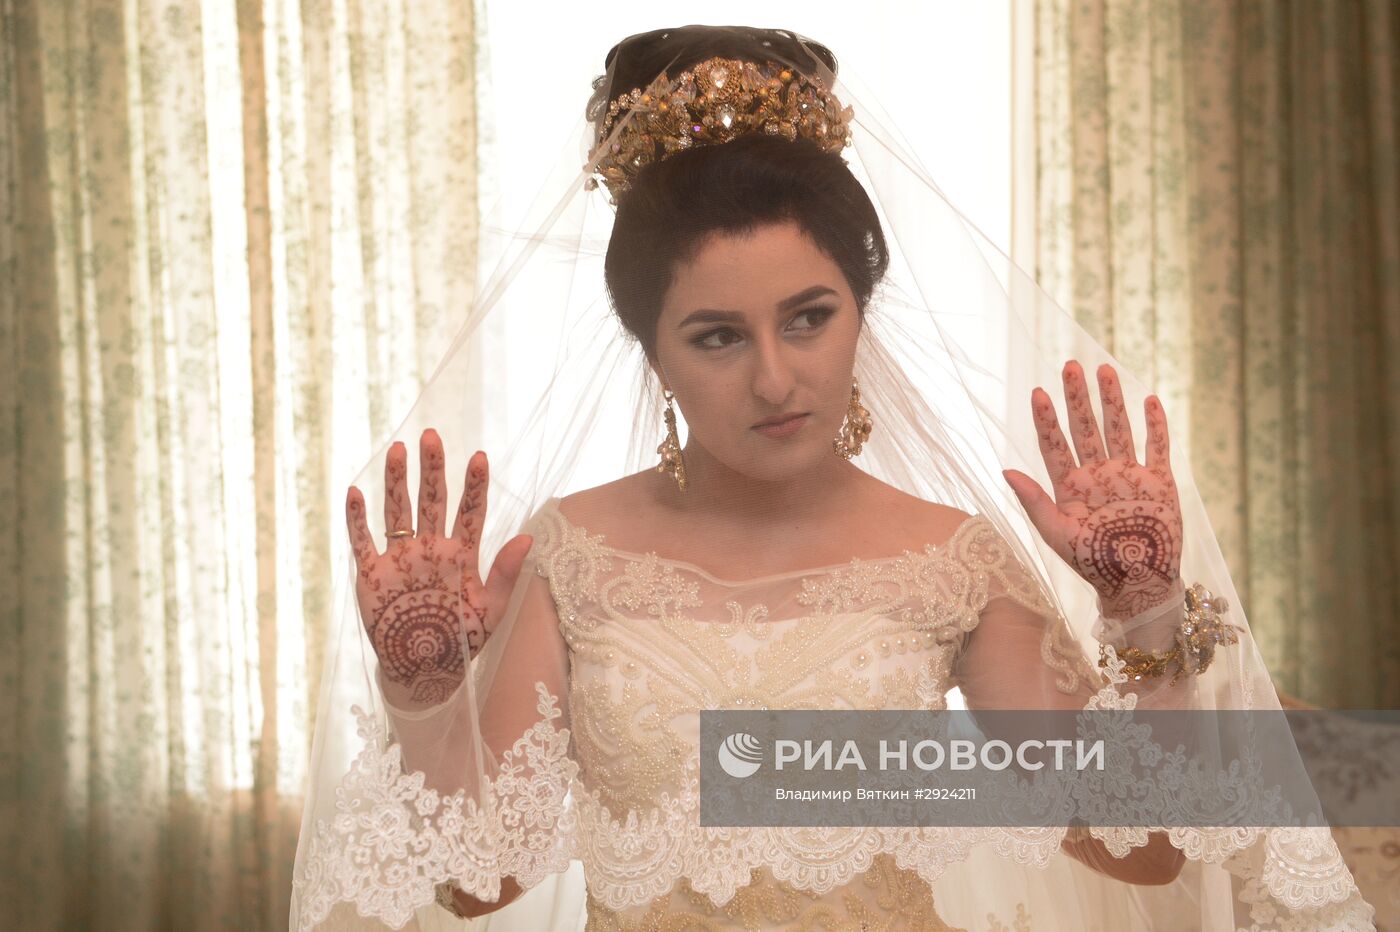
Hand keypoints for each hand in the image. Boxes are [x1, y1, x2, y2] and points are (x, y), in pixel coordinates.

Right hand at [345, 431, 534, 705]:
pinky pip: (363, 541)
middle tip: (431, 435)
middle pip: (431, 501)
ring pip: (398, 512)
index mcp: (461, 554)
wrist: (425, 670)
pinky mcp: (373, 574)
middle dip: (432, 469)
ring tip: (397, 449)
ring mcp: (401, 559)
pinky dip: (357, 519)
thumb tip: (528, 537)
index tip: (480, 457)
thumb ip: (507, 573)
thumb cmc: (462, 639)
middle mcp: (430, 549)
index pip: (470, 512)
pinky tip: (355, 492)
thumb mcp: (492, 609)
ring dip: (396, 482)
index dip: (475, 486)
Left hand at [1002, 361, 1182, 617]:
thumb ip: (1033, 501)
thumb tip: (1005, 469)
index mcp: (1070, 486)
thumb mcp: (1056, 534)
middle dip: (1078, 398)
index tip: (1038, 392)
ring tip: (1104, 370)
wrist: (1137, 584)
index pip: (1054, 445)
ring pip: (1119, 429)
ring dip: (1112, 401)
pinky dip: (1155, 425)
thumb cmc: (1092, 564)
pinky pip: (1158, 447)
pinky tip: (1149, 399)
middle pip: (1085, 428)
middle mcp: (1098, 475)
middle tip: (1070, 365)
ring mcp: (1129, 476)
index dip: (1046, 419)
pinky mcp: (1159, 483)